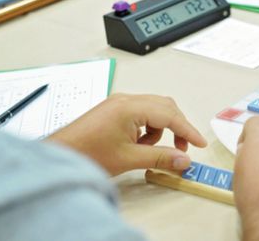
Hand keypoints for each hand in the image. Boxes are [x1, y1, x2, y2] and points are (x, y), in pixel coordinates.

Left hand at [46, 94, 206, 175]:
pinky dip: (148, 128)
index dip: (188, 130)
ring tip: (151, 150)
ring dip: (161, 129)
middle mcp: (125, 99)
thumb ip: (161, 157)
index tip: (200, 143)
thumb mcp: (130, 159)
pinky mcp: (113, 110)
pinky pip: (141, 113)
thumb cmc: (86, 154)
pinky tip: (139, 144)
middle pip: (165, 107)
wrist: (58, 157)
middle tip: (182, 149)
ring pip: (154, 110)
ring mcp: (118, 103)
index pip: (169, 115)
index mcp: (130, 107)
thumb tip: (184, 159)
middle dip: (177, 127)